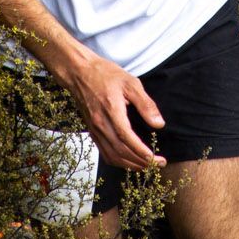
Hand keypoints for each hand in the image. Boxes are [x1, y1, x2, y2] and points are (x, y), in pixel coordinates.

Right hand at [67, 53, 165, 170]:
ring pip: (112, 156)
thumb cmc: (105, 74)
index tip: (156, 159)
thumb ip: (145, 104)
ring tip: (146, 165)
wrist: (79, 72)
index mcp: (112, 111)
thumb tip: (159, 124)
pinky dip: (117, 161)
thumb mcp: (130, 83)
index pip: (127, 138)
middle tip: (157, 164)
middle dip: (141, 162)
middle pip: (121, 151)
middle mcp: (101, 124)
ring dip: (130, 165)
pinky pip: (104, 153)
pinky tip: (128, 161)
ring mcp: (95, 130)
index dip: (142, 152)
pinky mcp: (92, 131)